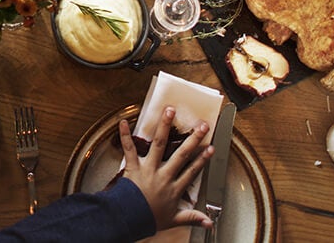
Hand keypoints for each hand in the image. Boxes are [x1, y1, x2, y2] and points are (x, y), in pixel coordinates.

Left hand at [120, 107, 213, 231]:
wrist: (130, 219)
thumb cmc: (149, 219)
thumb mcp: (174, 220)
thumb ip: (191, 218)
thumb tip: (208, 223)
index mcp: (174, 188)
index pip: (192, 171)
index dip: (202, 159)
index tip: (210, 148)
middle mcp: (163, 175)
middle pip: (181, 154)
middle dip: (193, 139)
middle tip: (201, 126)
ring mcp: (149, 169)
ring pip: (159, 144)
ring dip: (164, 126)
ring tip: (169, 111)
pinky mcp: (133, 167)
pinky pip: (129, 149)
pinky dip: (124, 136)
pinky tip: (123, 123)